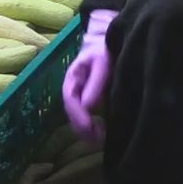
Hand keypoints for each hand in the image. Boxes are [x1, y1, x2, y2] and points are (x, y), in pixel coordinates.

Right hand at [62, 10, 117, 145]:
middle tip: (97, 140)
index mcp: (73, 77)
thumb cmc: (106, 49)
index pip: (70, 100)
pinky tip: (103, 132)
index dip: (78, 116)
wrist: (111, 43)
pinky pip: (87, 116)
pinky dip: (92, 126)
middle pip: (72, 112)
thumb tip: (88, 107)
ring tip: (101, 139)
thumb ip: (95, 83)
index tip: (90, 128)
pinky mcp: (91, 99)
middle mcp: (74, 88)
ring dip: (86, 130)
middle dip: (82, 128)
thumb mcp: (102, 63)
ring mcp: (81, 94)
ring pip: (78, 116)